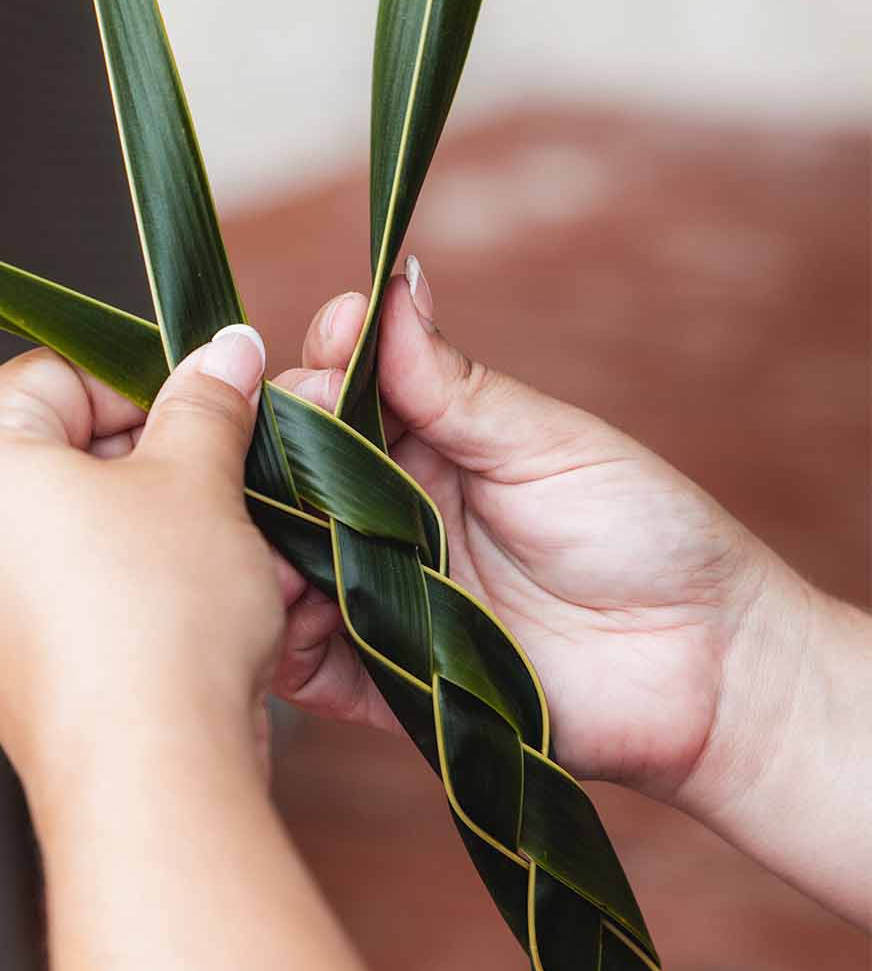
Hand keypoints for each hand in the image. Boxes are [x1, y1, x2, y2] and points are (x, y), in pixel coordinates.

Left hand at [0, 329, 283, 792]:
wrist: (150, 774)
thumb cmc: (162, 613)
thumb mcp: (198, 480)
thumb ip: (205, 404)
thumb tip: (225, 349)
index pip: (50, 377)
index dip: (139, 380)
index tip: (207, 406)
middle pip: (54, 459)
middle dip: (152, 462)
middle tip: (228, 479)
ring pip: (68, 538)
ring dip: (152, 530)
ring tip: (232, 551)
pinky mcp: (0, 682)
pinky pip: (65, 607)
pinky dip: (129, 594)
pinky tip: (202, 613)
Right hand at [271, 263, 789, 810]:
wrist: (707, 667)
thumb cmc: (649, 535)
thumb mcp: (550, 443)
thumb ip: (457, 386)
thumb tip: (394, 286)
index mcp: (429, 449)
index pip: (339, 397)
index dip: (325, 364)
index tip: (338, 336)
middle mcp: (392, 520)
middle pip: (292, 478)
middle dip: (275, 445)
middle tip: (294, 424)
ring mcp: (383, 600)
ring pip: (284, 566)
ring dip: (262, 536)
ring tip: (268, 511)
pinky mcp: (385, 684)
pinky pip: (308, 666)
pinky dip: (281, 636)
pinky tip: (280, 601)